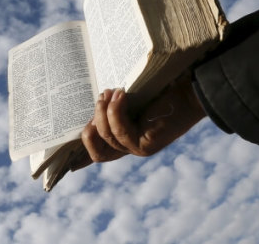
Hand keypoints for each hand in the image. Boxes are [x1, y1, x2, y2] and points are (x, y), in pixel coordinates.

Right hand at [73, 73, 205, 169]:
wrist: (190, 92)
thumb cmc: (162, 92)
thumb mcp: (131, 100)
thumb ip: (114, 106)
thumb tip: (95, 98)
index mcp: (125, 139)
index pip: (101, 153)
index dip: (82, 160)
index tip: (68, 166)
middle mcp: (130, 148)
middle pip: (97, 153)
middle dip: (89, 128)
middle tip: (98, 100)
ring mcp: (137, 149)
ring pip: (106, 137)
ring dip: (104, 111)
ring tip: (112, 91)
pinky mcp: (144, 146)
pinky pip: (119, 131)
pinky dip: (116, 111)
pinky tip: (121, 95)